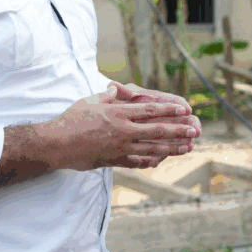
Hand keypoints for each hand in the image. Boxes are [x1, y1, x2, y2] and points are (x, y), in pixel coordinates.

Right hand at [42, 89, 198, 171]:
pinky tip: (160, 161)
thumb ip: (106, 96)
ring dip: (171, 148)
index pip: (150, 110)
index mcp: (118, 113)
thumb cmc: (71, 120)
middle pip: (157, 131)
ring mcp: (120, 148)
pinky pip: (136, 162)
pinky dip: (149, 161)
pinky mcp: (114, 161)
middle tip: (194, 130)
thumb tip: (114, 89)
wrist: (57, 144)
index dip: (169, 110)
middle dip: (178, 130)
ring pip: (151, 148)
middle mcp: (123, 131)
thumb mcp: (89, 101)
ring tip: (186, 147)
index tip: (184, 109)